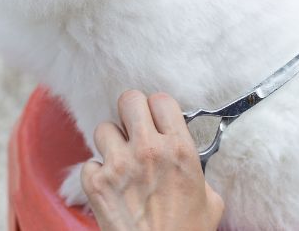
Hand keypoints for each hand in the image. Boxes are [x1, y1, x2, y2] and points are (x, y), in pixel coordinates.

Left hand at [81, 90, 223, 230]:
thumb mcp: (209, 198)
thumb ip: (196, 170)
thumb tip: (187, 161)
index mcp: (180, 149)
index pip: (161, 100)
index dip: (157, 109)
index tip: (157, 120)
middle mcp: (149, 150)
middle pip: (129, 99)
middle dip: (130, 113)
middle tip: (134, 130)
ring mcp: (119, 165)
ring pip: (103, 128)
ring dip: (111, 142)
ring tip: (120, 160)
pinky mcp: (96, 184)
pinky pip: (89, 162)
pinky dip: (96, 173)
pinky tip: (109, 187)